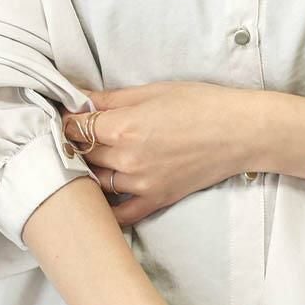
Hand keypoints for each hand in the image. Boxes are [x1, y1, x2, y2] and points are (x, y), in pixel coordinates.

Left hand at [59, 81, 255, 225]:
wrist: (241, 132)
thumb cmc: (201, 104)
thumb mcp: (151, 90)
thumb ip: (109, 99)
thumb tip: (77, 97)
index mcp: (123, 127)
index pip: (74, 128)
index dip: (64, 122)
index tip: (64, 118)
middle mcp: (126, 159)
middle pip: (80, 155)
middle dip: (72, 145)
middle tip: (71, 137)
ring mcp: (140, 184)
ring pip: (94, 183)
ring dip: (86, 173)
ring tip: (85, 162)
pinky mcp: (156, 199)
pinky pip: (120, 214)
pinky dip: (105, 210)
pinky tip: (98, 200)